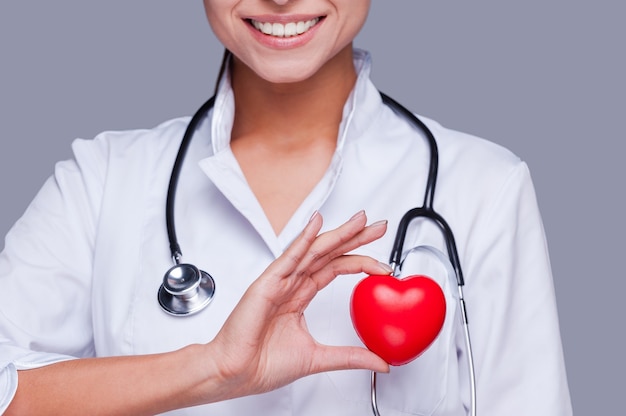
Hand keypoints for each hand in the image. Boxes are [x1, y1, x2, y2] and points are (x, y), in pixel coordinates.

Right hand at [207, 211, 390, 399]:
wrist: (235, 374)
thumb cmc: (263, 364)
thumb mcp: (319, 358)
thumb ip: (351, 356)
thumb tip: (382, 362)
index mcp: (299, 296)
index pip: (335, 269)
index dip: (361, 263)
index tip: (384, 266)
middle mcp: (291, 284)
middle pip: (329, 254)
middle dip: (355, 238)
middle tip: (379, 227)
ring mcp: (279, 281)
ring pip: (314, 250)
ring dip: (339, 234)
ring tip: (361, 220)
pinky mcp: (267, 284)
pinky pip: (289, 256)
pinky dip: (303, 238)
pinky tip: (317, 223)